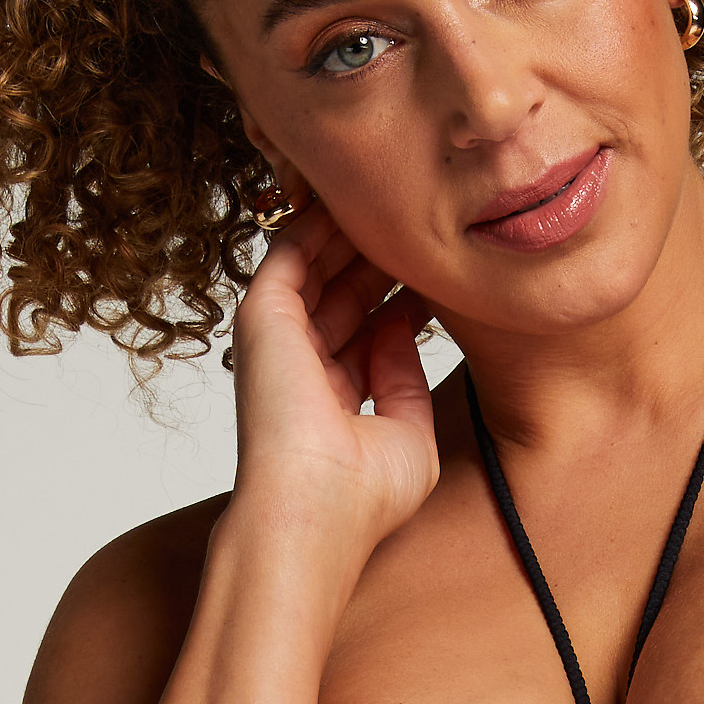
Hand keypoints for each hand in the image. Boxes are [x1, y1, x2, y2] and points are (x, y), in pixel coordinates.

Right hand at [227, 200, 439, 561]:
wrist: (316, 511)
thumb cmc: (361, 497)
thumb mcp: (408, 434)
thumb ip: (406, 378)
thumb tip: (404, 323)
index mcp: (335, 397)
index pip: (369, 329)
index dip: (403, 293)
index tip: (440, 265)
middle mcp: (303, 365)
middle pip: (345, 291)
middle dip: (382, 254)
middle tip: (421, 216)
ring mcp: (281, 340)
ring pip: (317, 265)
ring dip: (354, 229)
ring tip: (394, 192)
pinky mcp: (263, 317)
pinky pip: (290, 251)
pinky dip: (317, 221)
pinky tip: (352, 194)